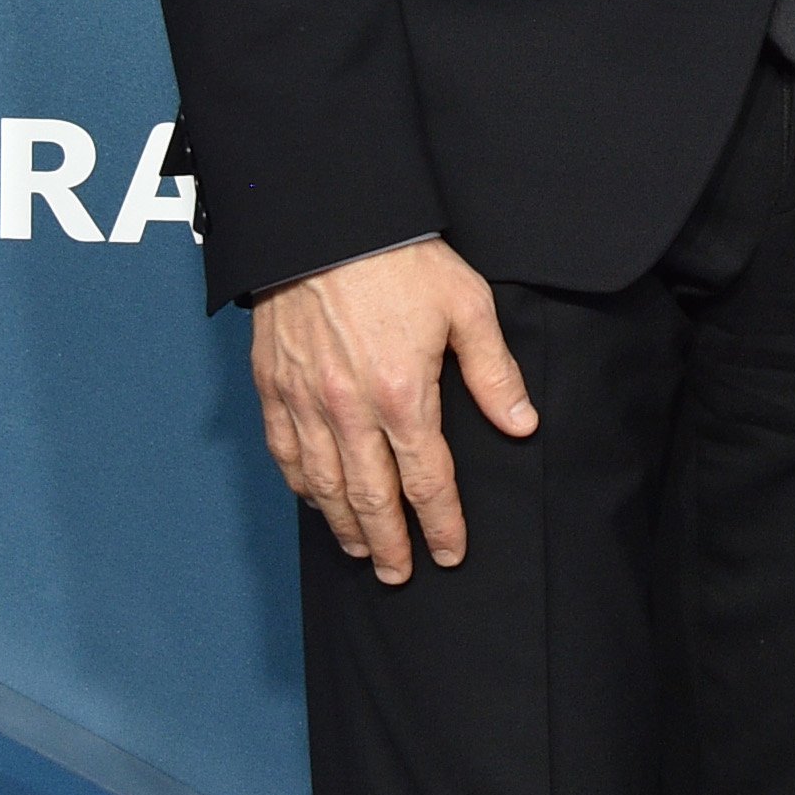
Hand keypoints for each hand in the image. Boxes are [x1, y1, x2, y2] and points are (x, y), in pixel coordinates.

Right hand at [249, 236, 537, 578]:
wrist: (325, 220)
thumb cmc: (399, 257)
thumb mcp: (467, 305)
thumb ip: (494, 373)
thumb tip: (521, 425)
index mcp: (403, 394)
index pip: (426, 480)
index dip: (440, 523)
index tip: (449, 552)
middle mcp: (349, 408)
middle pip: (370, 496)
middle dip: (388, 543)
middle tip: (399, 574)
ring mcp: (305, 399)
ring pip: (322, 483)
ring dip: (343, 524)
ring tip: (359, 550)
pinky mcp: (273, 384)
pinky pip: (283, 450)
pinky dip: (299, 485)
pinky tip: (313, 499)